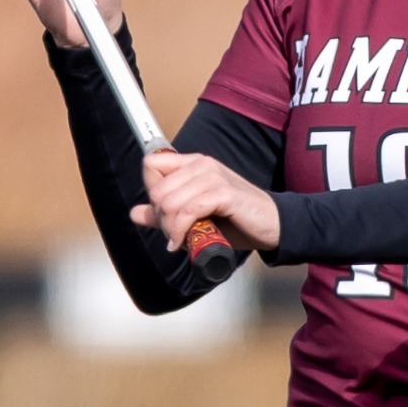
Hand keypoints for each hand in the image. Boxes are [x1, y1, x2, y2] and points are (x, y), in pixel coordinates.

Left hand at [132, 151, 280, 253]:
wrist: (272, 226)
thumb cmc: (236, 220)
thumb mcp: (195, 217)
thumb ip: (164, 213)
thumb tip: (135, 213)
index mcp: (194, 164)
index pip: (151, 164)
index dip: (151, 191)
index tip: (164, 213)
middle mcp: (202, 165)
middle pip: (157, 189)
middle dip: (161, 218)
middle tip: (173, 234)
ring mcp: (213, 176)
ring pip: (170, 202)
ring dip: (171, 229)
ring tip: (181, 240)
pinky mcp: (223, 193)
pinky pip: (188, 211)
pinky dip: (182, 231)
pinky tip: (185, 242)